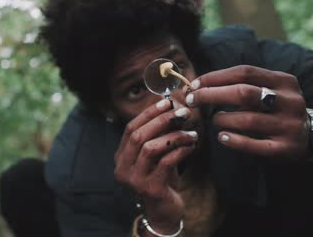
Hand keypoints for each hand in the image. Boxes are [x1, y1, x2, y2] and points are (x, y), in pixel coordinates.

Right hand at [114, 99, 197, 233]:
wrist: (164, 210)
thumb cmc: (161, 178)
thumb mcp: (157, 155)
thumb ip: (159, 135)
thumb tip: (173, 107)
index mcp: (121, 157)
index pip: (131, 128)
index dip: (148, 113)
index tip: (166, 102)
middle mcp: (123, 168)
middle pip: (139, 136)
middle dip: (161, 121)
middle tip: (182, 113)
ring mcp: (134, 180)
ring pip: (151, 148)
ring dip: (174, 136)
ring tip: (191, 133)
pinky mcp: (150, 188)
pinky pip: (166, 162)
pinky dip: (181, 151)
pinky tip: (192, 146)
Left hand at [185, 65, 308, 159]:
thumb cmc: (277, 108)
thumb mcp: (270, 90)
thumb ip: (243, 85)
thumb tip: (199, 84)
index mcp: (284, 81)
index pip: (244, 72)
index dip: (216, 77)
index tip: (195, 84)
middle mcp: (290, 101)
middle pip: (244, 93)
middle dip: (211, 95)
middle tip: (192, 100)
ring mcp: (289, 125)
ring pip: (247, 119)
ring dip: (222, 119)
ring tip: (215, 120)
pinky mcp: (286, 148)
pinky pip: (255, 145)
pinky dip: (234, 140)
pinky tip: (222, 137)